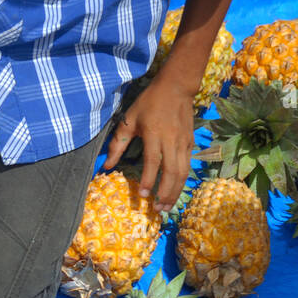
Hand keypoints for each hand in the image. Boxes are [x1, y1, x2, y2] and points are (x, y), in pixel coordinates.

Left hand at [103, 73, 196, 211]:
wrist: (176, 87)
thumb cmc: (149, 103)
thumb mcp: (129, 120)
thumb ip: (117, 144)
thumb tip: (106, 166)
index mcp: (154, 134)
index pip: (153, 162)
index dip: (147, 180)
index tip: (142, 195)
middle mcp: (171, 140)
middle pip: (172, 172)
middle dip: (165, 193)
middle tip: (157, 209)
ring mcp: (183, 143)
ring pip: (183, 172)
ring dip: (175, 191)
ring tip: (167, 206)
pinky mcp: (190, 143)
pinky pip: (188, 166)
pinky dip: (182, 182)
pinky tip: (176, 191)